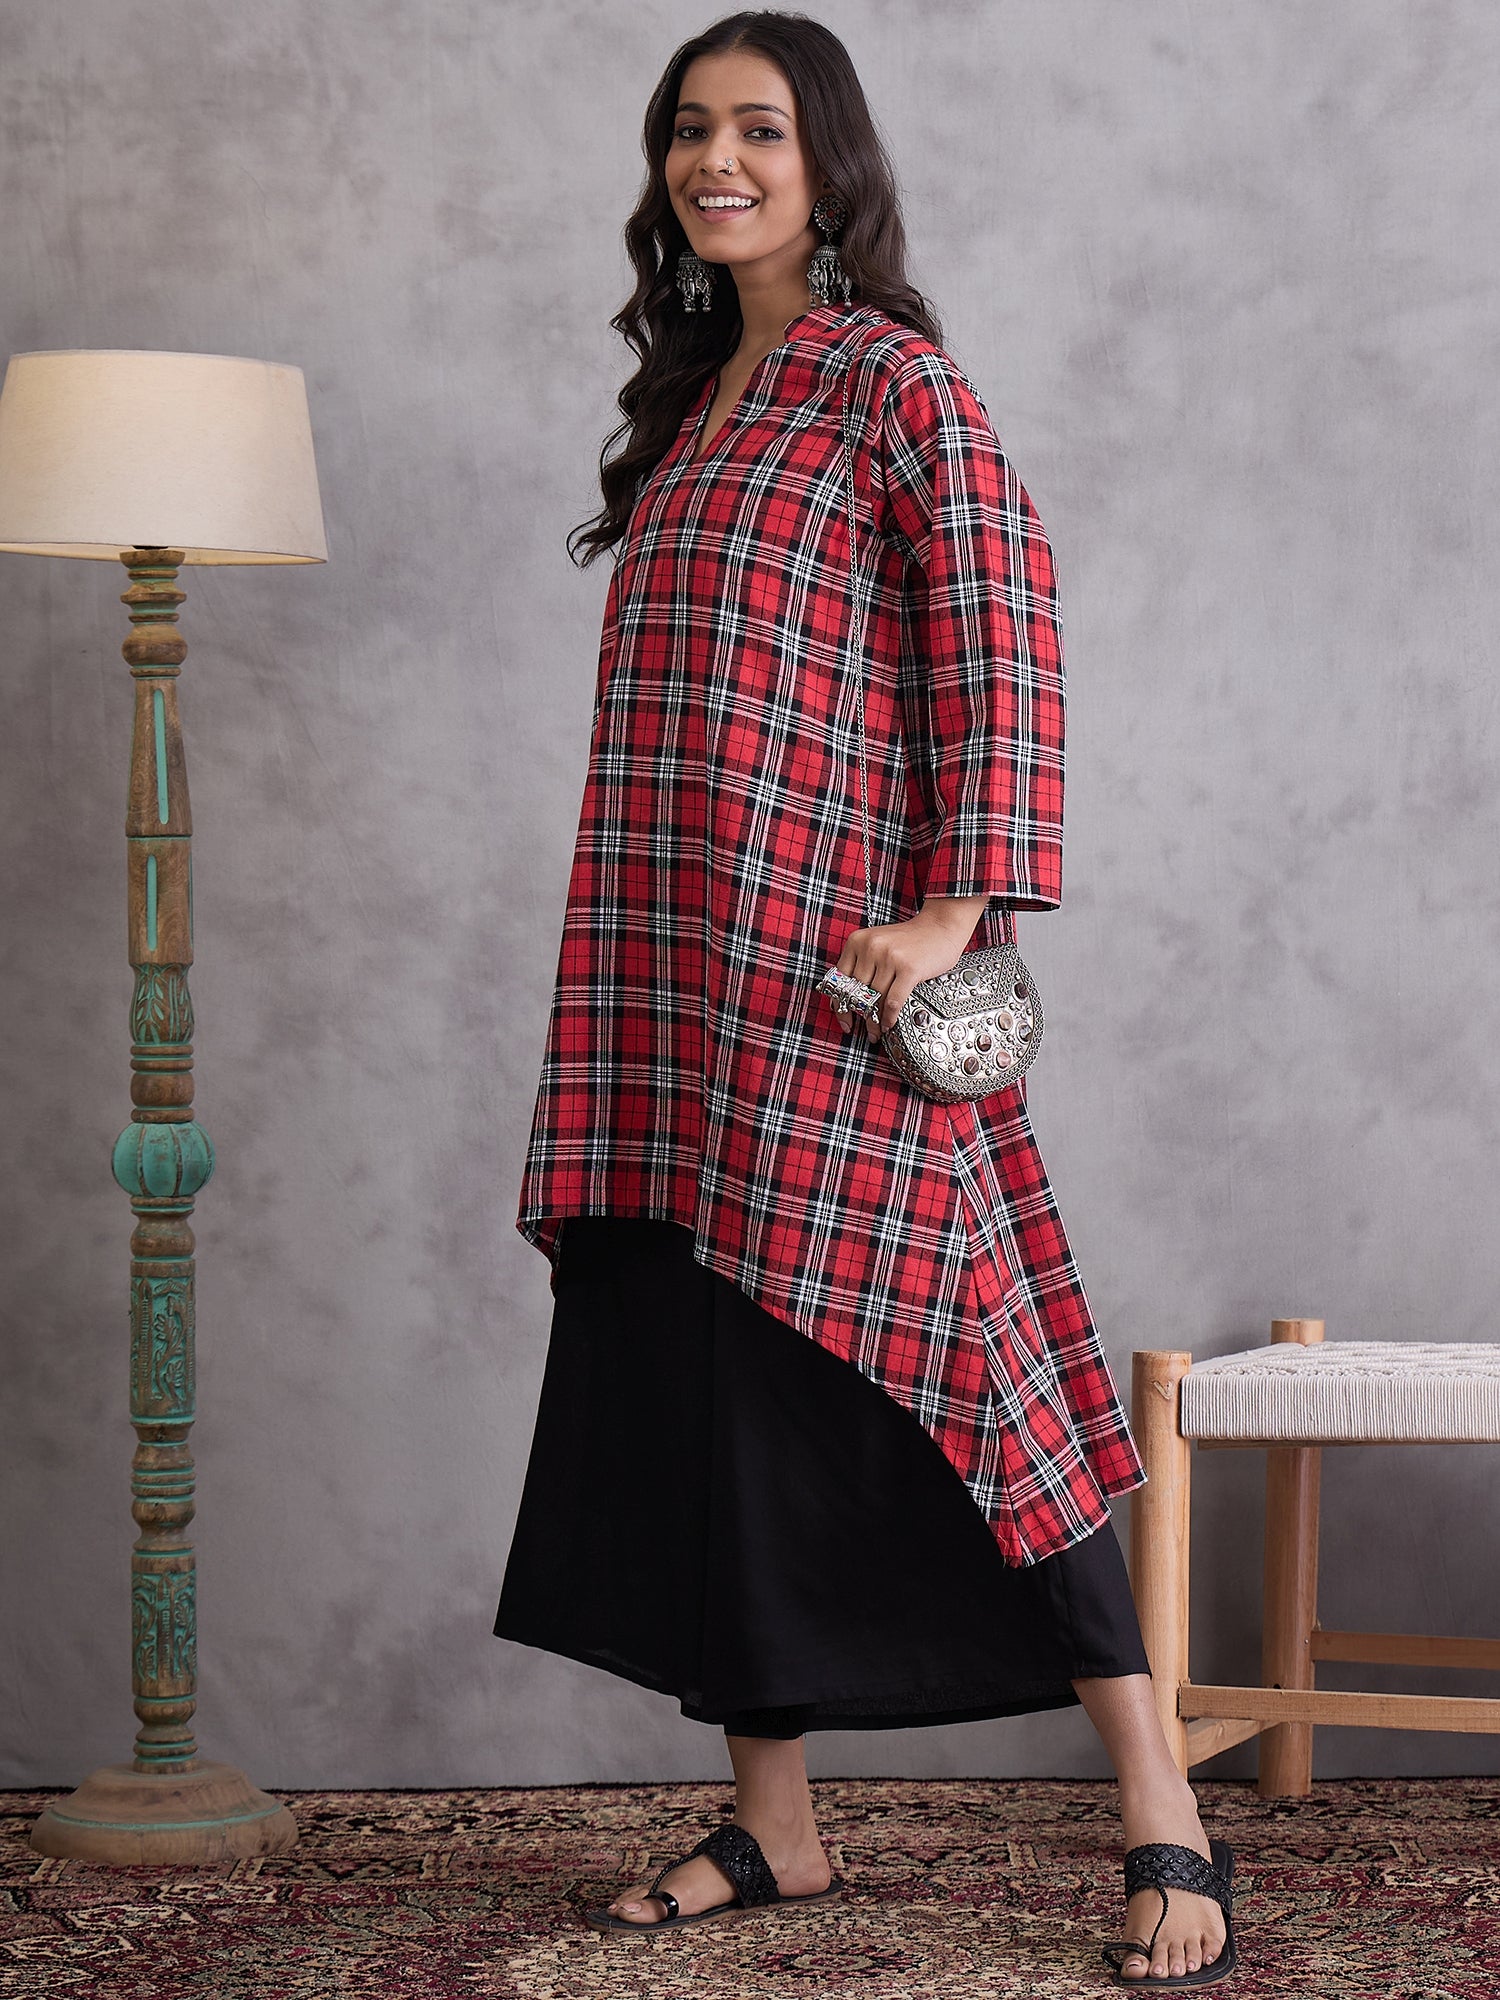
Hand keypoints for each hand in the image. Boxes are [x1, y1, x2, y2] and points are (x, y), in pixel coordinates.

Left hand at [830, 895, 987, 1043]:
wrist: (939, 926)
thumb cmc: (908, 940)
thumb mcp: (877, 944)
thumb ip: (862, 965)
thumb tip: (850, 1000)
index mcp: (857, 941)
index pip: (840, 979)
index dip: (840, 1004)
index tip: (845, 1020)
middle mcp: (871, 947)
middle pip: (858, 991)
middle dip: (860, 1016)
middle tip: (865, 1030)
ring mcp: (890, 957)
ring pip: (875, 999)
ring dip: (875, 1021)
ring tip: (876, 1032)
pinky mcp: (908, 968)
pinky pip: (893, 1001)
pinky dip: (890, 1017)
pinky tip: (889, 1024)